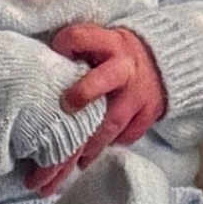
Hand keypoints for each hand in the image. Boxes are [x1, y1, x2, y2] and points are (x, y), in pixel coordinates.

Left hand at [26, 24, 165, 195]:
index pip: (83, 38)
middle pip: (103, 81)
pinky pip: (126, 137)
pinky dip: (105, 148)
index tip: (55, 50)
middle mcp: (124, 69)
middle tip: (65, 107)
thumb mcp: (99, 40)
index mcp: (108, 44)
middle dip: (85, 93)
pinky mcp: (148, 115)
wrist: (161, 62)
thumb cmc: (115, 53)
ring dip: (87, 144)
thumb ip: (76, 49)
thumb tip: (41, 62)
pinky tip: (85, 162)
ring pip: (111, 123)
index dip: (67, 43)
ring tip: (62, 166)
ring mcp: (138, 96)